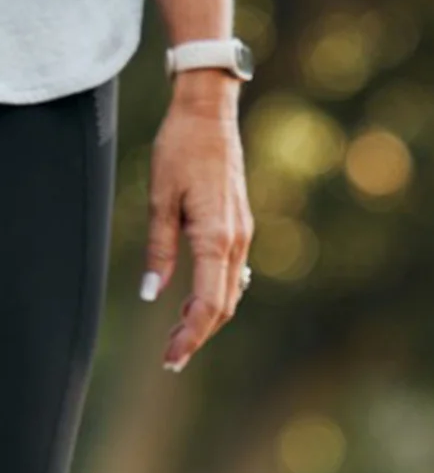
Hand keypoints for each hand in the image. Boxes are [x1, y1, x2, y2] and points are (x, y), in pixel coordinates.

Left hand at [142, 70, 253, 371]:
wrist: (210, 115)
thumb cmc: (180, 149)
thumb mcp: (159, 198)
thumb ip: (159, 249)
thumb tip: (153, 294)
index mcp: (216, 238)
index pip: (208, 304)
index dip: (191, 336)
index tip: (172, 357)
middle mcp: (236, 244)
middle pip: (222, 306)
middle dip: (198, 334)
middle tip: (171, 357)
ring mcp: (242, 237)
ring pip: (230, 293)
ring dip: (206, 318)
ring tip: (179, 334)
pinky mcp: (240, 229)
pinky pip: (232, 275)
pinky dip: (215, 296)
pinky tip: (196, 302)